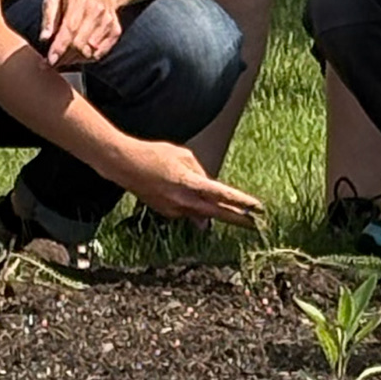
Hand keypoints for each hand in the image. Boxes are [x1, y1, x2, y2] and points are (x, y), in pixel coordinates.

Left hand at [39, 0, 123, 66]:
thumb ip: (48, 18)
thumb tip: (44, 39)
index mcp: (80, 1)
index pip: (70, 29)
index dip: (59, 47)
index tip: (50, 60)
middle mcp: (98, 11)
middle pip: (80, 44)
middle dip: (64, 57)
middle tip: (53, 61)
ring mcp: (108, 22)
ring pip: (89, 51)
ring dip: (74, 59)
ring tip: (65, 56)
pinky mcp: (115, 31)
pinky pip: (99, 54)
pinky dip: (87, 58)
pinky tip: (78, 52)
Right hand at [122, 137, 263, 227]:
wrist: (123, 165)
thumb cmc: (154, 155)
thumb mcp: (183, 155)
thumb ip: (200, 172)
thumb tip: (210, 192)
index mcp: (190, 183)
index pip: (221, 195)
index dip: (240, 202)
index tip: (257, 207)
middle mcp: (183, 200)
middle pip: (216, 213)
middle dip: (237, 219)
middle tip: (256, 225)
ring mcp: (173, 209)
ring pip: (202, 214)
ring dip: (219, 215)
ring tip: (241, 216)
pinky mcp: (166, 211)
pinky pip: (188, 210)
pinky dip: (197, 207)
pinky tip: (201, 202)